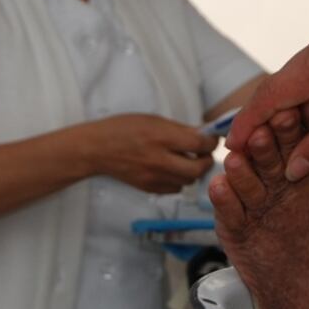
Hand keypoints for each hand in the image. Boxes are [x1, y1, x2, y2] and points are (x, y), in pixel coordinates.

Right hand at [75, 113, 217, 193]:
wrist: (97, 149)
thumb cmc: (122, 129)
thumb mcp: (153, 120)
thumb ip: (179, 129)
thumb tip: (203, 134)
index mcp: (161, 137)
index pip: (200, 144)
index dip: (211, 142)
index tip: (212, 139)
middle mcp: (159, 159)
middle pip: (198, 168)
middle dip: (206, 160)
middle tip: (203, 153)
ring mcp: (154, 177)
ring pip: (188, 181)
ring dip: (193, 171)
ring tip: (187, 160)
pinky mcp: (149, 188)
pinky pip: (175, 188)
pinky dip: (179, 180)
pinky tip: (172, 169)